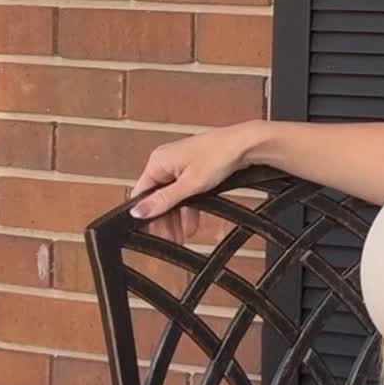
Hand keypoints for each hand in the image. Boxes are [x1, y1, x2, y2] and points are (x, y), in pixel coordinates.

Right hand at [128, 122, 260, 242]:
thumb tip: (136, 212)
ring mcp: (180, 165)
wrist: (246, 144)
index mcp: (158, 162)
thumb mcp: (189, 185)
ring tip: (180, 238)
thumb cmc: (219, 155)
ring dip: (176, 217)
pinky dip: (188, 208)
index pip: (141, 194)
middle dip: (163, 220)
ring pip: (172, 197)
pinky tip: (191, 225)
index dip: (145, 215)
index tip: (150, 234)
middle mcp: (166, 161)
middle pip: (157, 197)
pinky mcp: (194, 168)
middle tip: (168, 240)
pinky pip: (185, 192)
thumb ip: (163, 200)